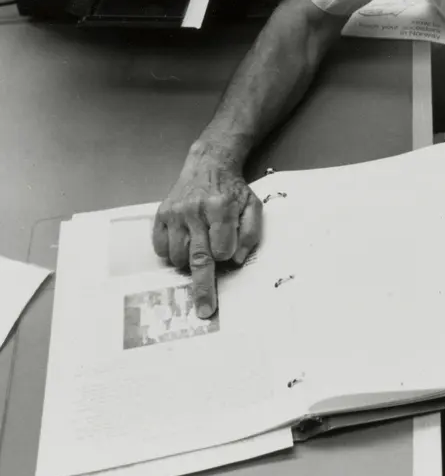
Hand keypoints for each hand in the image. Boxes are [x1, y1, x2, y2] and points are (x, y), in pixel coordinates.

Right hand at [152, 142, 262, 318]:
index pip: (222, 248)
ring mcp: (175, 213)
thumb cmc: (232, 190)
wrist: (208, 165)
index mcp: (220, 207)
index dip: (226, 254)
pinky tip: (184, 243)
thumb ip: (251, 234)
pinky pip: (161, 248)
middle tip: (205, 310)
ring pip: (178, 257)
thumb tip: (236, 261)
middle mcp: (195, 210)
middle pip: (198, 258)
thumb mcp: (253, 206)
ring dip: (189, 263)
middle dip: (203, 288)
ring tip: (199, 249)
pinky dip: (171, 254)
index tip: (228, 250)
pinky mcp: (160, 215)